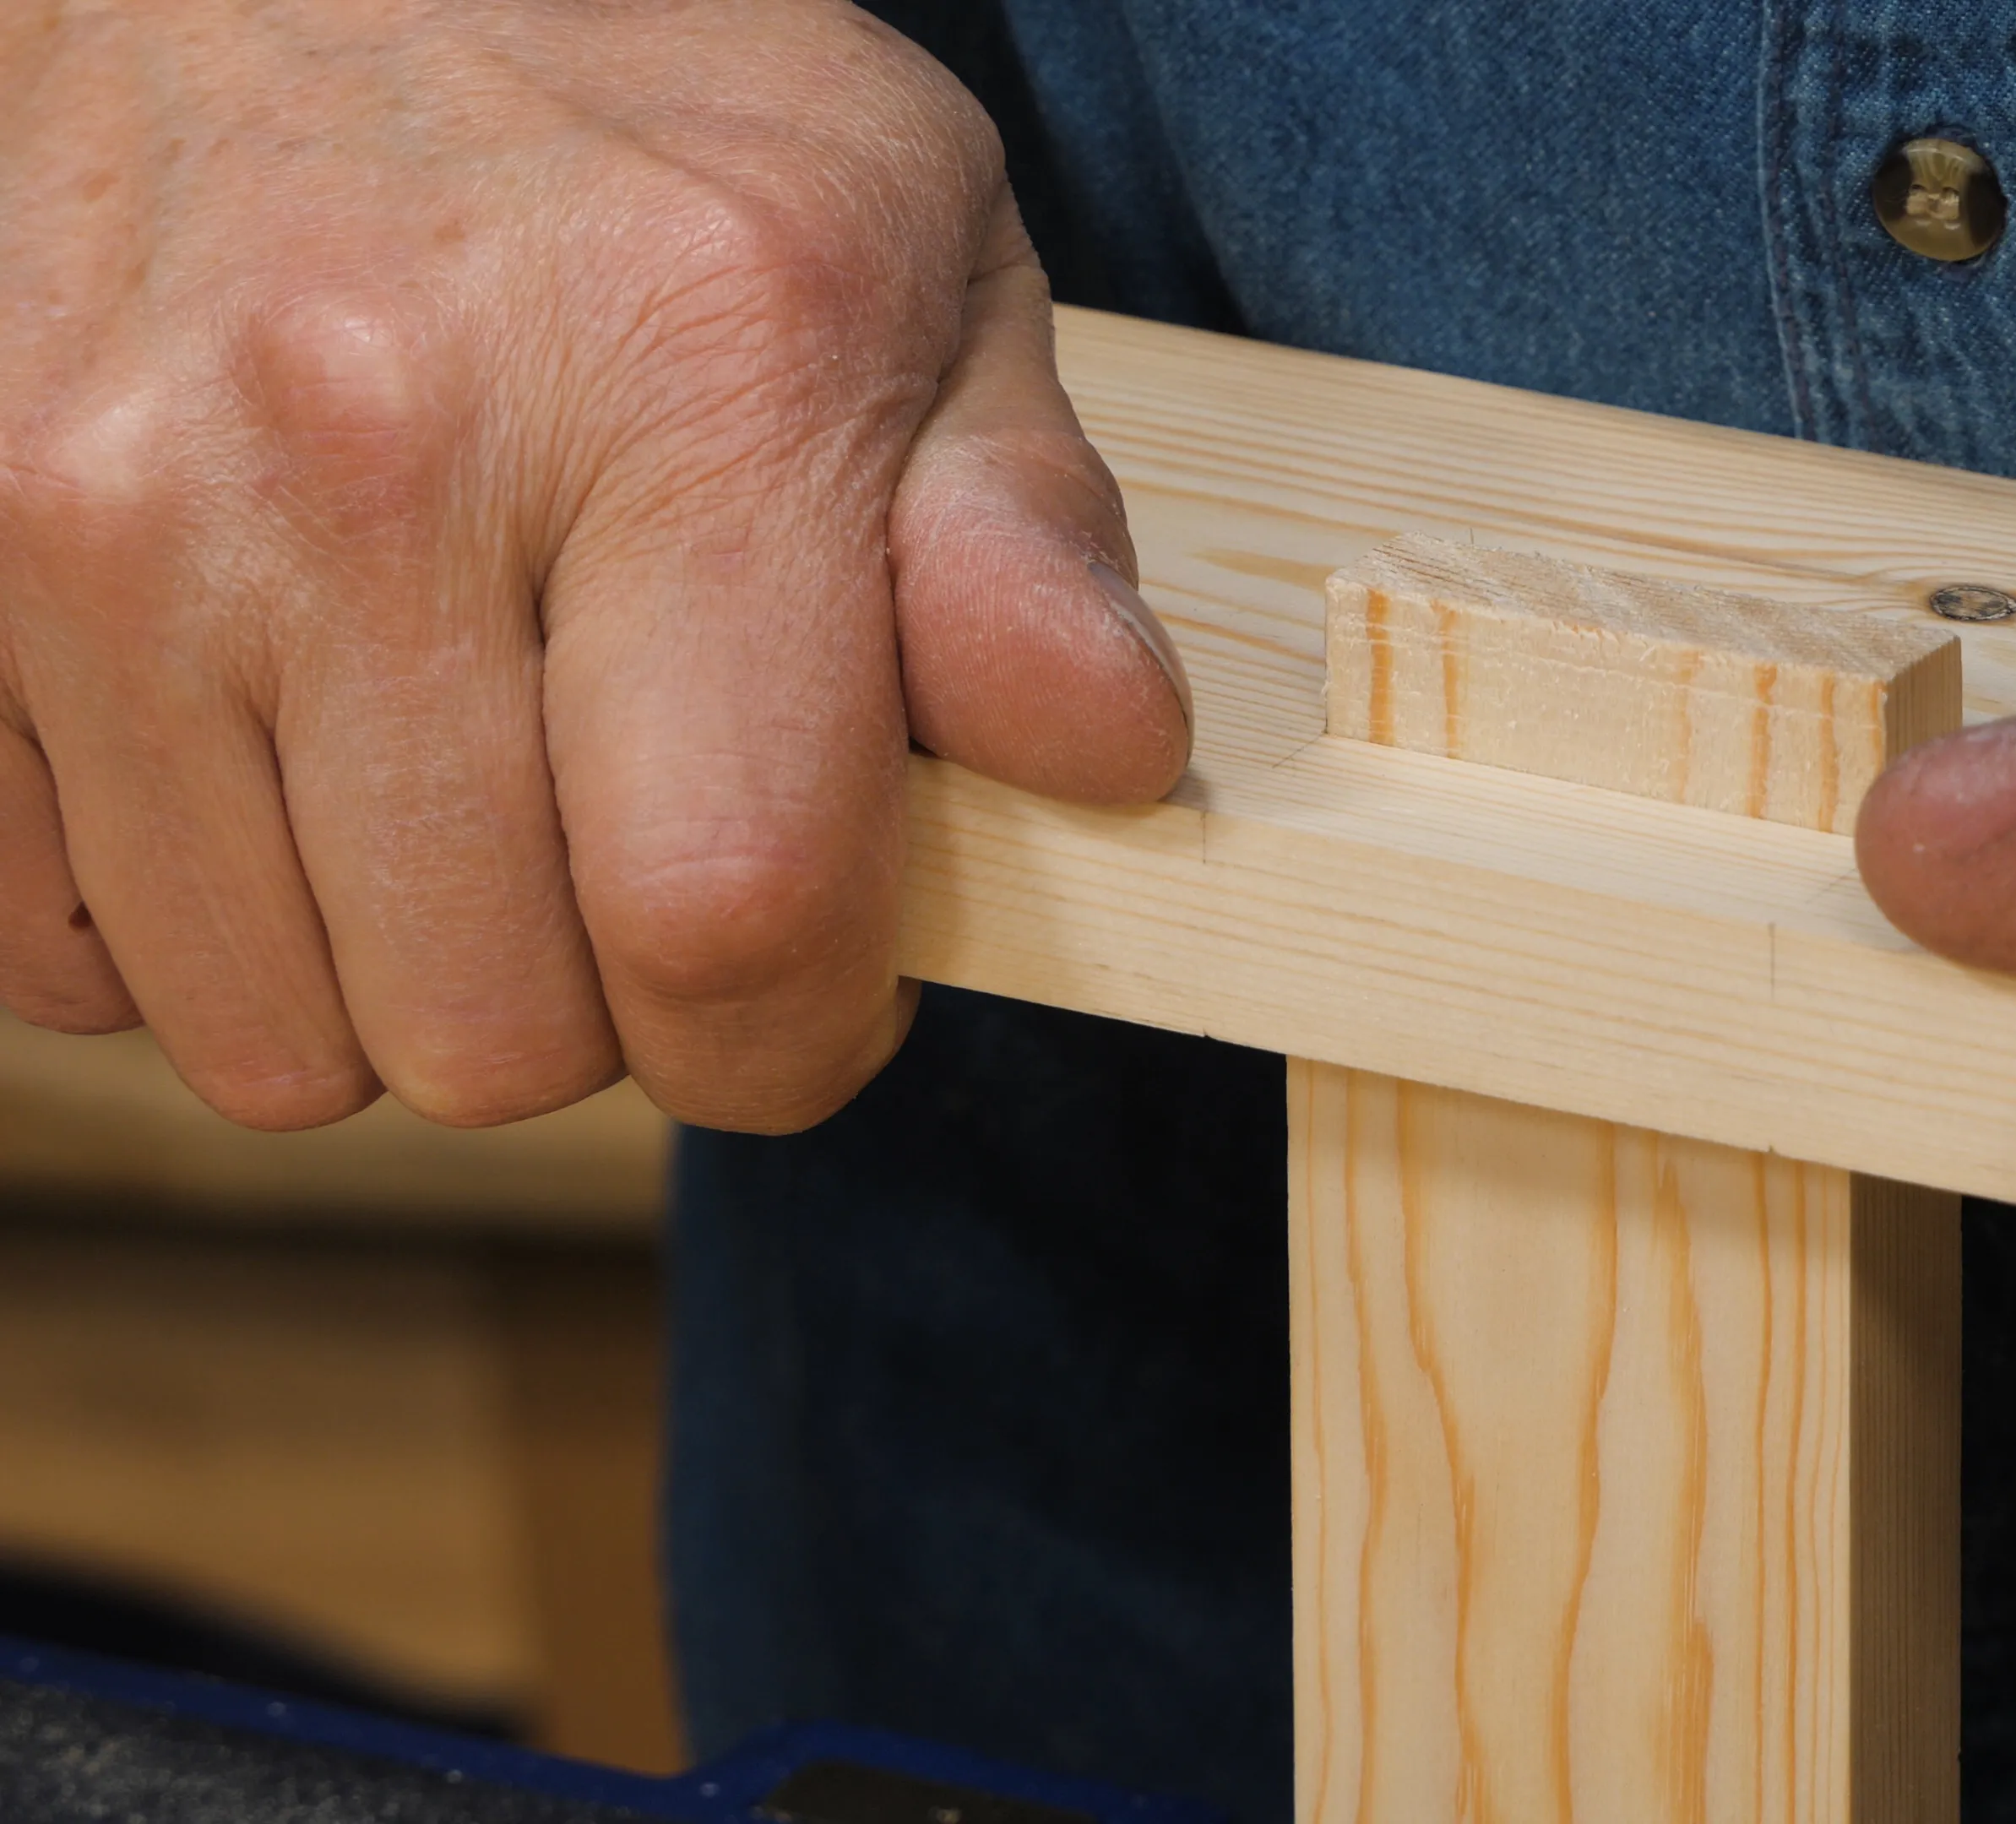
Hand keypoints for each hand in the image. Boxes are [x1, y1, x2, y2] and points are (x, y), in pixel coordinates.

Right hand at [0, 0, 1186, 1130]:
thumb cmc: (635, 132)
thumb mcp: (914, 259)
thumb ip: (1018, 531)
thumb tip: (1107, 758)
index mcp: (683, 379)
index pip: (730, 908)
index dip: (796, 1034)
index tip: (816, 986)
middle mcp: (368, 450)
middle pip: (499, 1032)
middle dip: (610, 1016)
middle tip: (633, 854)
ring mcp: (109, 517)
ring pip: (281, 1042)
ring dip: (403, 984)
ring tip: (470, 796)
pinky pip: (73, 960)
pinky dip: (204, 928)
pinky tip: (295, 767)